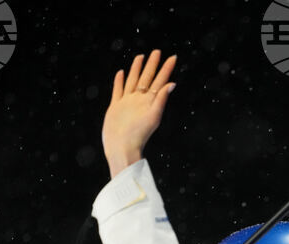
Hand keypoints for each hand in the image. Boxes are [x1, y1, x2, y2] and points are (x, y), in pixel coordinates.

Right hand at [102, 50, 177, 177]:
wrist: (121, 147)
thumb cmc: (138, 135)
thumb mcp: (153, 115)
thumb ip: (161, 99)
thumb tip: (172, 84)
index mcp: (149, 101)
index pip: (160, 81)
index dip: (166, 69)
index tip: (173, 57)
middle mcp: (139, 100)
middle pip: (146, 78)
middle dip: (152, 65)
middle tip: (157, 51)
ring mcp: (127, 102)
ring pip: (132, 81)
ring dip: (136, 69)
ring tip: (141, 57)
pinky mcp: (116, 106)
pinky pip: (118, 90)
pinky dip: (119, 81)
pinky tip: (121, 73)